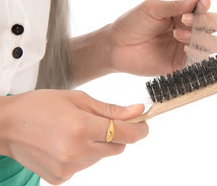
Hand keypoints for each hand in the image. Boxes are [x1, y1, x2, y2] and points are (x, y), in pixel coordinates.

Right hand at [0, 90, 147, 184]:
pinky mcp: (61, 177)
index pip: (127, 134)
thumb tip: (138, 111)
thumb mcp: (77, 99)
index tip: (143, 124)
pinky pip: (85, 166)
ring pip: (102, 157)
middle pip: (118, 147)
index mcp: (82, 128)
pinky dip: (84, 155)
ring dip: (98, 144)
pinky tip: (66, 143)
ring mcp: (68, 168)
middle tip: (100, 122)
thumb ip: (110, 109)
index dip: (140, 129)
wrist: (7, 126)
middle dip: (117, 134)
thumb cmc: (40, 106)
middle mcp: (77, 152)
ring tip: (76, 131)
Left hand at [107, 0, 216, 75]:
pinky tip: (184, 49)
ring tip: (178, 36)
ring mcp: (187, 47)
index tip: (200, 5)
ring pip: (215, 44)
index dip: (207, 7)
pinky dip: (199, 54)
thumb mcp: (152, 9)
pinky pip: (201, 61)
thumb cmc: (132, 23)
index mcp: (183, 13)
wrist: (116, 47)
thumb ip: (176, 5)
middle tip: (186, 21)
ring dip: (202, 38)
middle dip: (208, 22)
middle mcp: (189, 30)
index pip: (206, 9)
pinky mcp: (182, 65)